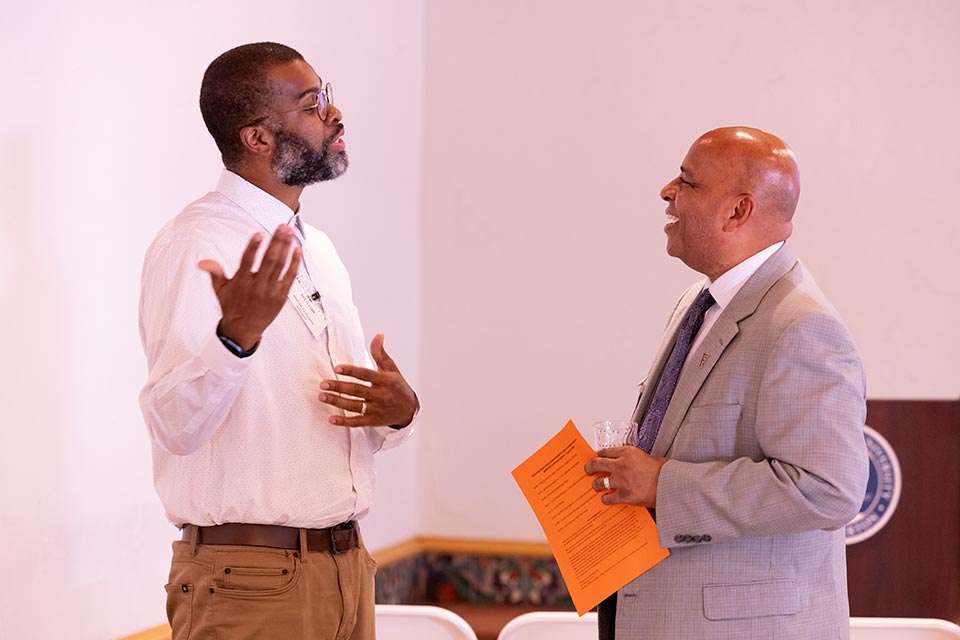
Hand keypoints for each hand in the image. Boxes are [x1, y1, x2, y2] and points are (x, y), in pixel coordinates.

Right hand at [198, 225, 301, 349]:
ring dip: (286, 248)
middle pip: (269, 260)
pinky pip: (290, 277)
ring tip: (289, 232)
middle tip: (282, 227)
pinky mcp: (281, 295)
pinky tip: (297, 250)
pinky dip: (294, 264)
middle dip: (276, 242)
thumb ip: (215, 273)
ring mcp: (271, 291)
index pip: (247, 261)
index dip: (253, 247)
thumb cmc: (232, 307)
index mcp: (241, 282)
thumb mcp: (220, 290)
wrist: (244, 330)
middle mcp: (257, 286)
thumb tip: (202, 263)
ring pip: (280, 266)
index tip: (258, 234)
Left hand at [318, 334, 418, 426]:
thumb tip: (378, 335)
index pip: (365, 375)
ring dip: (337, 401)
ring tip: (322, 396)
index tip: (337, 368)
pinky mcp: (373, 421)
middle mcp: (381, 395)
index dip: (351, 371)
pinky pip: (357, 422)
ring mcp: (377, 409)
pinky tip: (332, 419)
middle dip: (338, 387)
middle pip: (356, 390)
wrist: (408, 409)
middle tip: (323, 384)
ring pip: (354, 405)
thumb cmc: (397, 386)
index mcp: (385, 380)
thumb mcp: (391, 368)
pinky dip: (344, 422)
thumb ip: (380, 353)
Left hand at [583, 446, 667, 506]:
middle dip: (589, 467)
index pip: (605, 451)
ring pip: (599, 482)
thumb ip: (632, 458)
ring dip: (596, 485)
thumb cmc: (663, 471)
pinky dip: (605, 499)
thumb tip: (625, 463)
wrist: (670, 484)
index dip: (599, 454)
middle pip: (596, 464)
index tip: (596, 457)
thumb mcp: (646, 456)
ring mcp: (620, 481)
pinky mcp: (623, 496)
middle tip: (587, 470)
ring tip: (596, 486)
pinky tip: (606, 499)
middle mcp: (620, 465)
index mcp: (627, 452)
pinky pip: (607, 498)